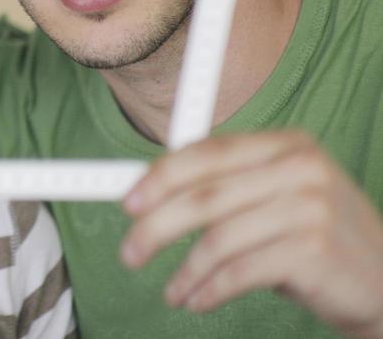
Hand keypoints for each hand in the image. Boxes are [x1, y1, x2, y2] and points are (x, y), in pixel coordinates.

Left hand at [122, 130, 382, 335]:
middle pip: (205, 194)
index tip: (128, 202)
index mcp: (287, 145)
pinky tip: (197, 300)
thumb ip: (225, 189)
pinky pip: (240, 271)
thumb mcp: (277, 200)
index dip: (161, 177)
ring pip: (218, 238)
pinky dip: (210, 289)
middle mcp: (301, 168)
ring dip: (185, 271)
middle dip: (156, 226)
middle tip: (130, 252)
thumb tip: (147, 193)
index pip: (208, 152)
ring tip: (173, 291)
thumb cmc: (315, 240)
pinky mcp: (314, 250)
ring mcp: (312, 208)